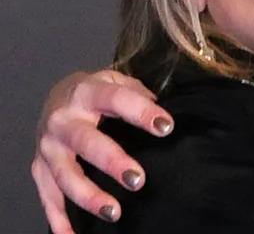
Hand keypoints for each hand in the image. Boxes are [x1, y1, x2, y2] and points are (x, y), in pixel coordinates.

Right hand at [32, 69, 172, 232]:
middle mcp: (64, 120)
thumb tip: (163, 117)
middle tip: (137, 180)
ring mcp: (49, 147)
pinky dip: (59, 219)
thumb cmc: (96, 93)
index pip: (117, 99)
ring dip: (88, 196)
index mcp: (87, 92)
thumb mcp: (115, 82)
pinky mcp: (39, 169)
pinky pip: (48, 198)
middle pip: (86, 142)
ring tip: (114, 212)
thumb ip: (138, 94)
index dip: (142, 112)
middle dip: (112, 162)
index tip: (166, 127)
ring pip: (66, 175)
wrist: (56, 98)